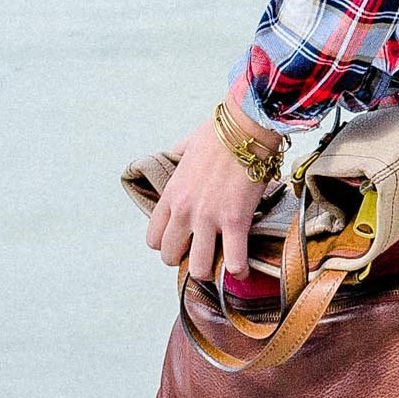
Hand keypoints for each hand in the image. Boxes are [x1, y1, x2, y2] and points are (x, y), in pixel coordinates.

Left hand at [144, 107, 271, 278]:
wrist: (245, 127)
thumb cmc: (220, 132)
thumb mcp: (187, 144)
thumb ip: (177, 155)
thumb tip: (176, 153)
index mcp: (171, 195)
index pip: (153, 238)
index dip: (168, 244)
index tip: (183, 240)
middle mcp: (184, 211)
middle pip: (170, 256)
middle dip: (186, 258)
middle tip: (202, 252)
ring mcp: (208, 218)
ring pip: (199, 267)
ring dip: (210, 270)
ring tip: (221, 264)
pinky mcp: (235, 221)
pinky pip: (233, 261)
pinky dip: (239, 270)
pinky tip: (243, 269)